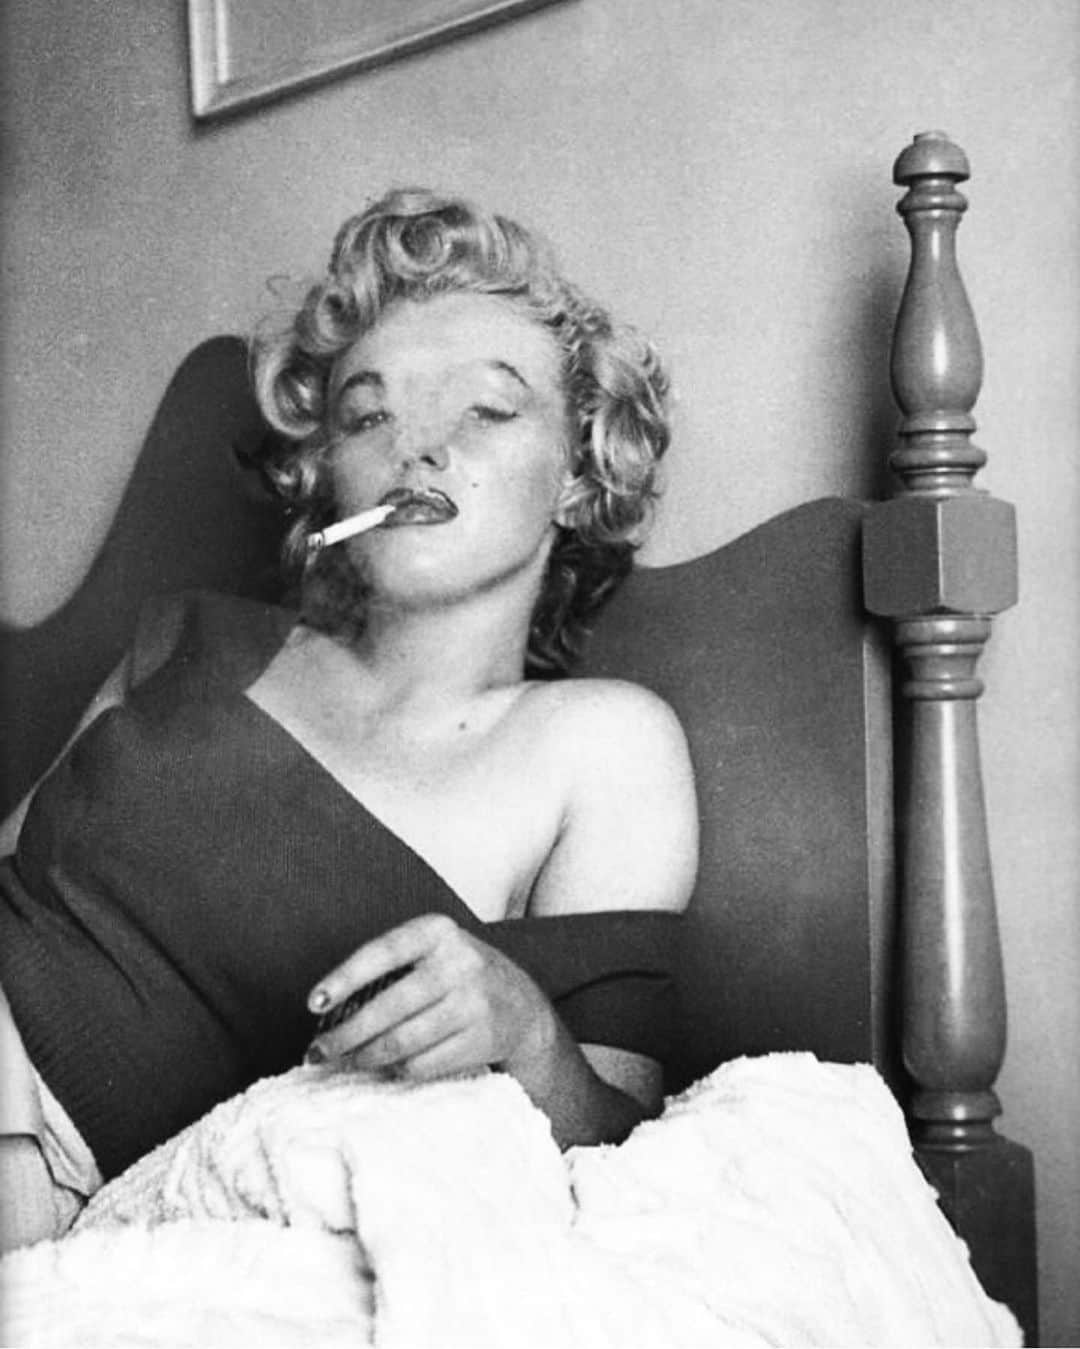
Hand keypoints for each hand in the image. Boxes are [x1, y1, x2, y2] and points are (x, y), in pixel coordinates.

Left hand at [305, 914, 553, 1082]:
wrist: (520, 1004)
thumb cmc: (456, 976)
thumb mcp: (431, 952)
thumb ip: (388, 970)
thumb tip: (328, 1011)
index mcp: (438, 931)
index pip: (381, 953)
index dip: (344, 979)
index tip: (314, 1004)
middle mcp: (459, 963)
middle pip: (388, 1008)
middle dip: (345, 1035)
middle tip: (318, 1052)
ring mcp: (474, 1003)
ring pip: (403, 1042)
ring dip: (367, 1057)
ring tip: (349, 1060)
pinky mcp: (483, 1038)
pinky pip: (424, 1064)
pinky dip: (400, 1069)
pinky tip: (390, 1066)